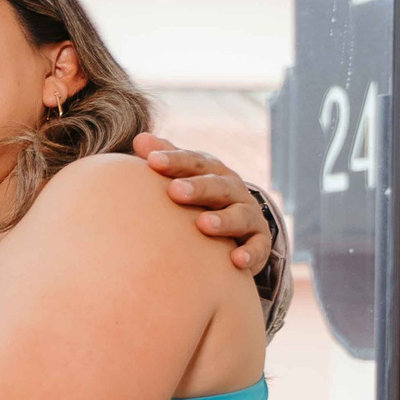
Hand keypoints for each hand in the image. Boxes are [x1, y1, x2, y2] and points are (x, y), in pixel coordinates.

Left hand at [133, 133, 271, 273]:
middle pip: (218, 186)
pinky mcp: (259, 241)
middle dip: (198, 188)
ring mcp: (248, 214)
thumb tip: (140, 138)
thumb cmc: (198, 197)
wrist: (237, 224)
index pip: (194, 162)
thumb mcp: (184, 175)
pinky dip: (250, 253)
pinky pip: (258, 247)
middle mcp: (233, 189)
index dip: (175, 160)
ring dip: (224, 219)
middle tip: (175, 191)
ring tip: (203, 224)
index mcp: (212, 171)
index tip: (152, 161)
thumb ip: (165, 159)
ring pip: (240, 215)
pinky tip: (236, 261)